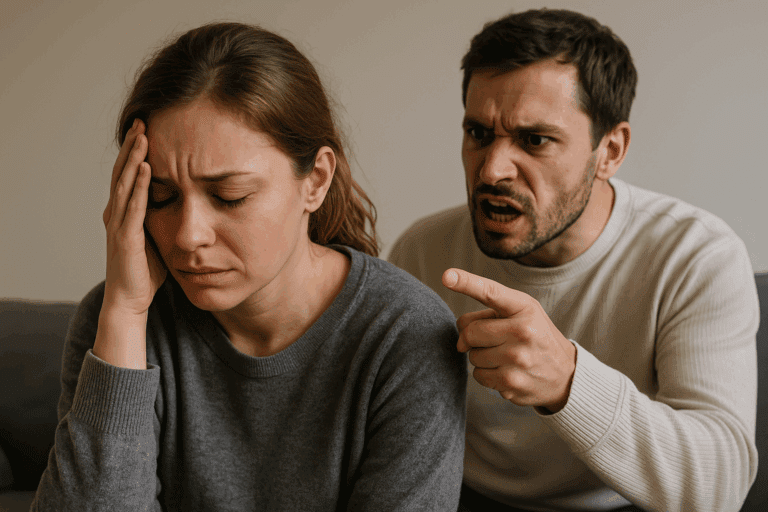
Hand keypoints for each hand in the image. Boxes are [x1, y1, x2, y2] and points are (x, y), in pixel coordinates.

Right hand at [102, 118, 165, 315]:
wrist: (130, 299)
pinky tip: (146, 169)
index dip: (135, 151)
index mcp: (124, 211)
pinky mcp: (125, 237)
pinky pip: (133, 207)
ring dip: (134, 158)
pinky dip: (139, 186)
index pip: (129, 174)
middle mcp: (117, 213)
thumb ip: (164, 216)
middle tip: (141, 120)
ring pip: (125, 183)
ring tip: (143, 135)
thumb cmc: (146, 270)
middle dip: (133, 146)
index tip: (146, 128)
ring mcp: (119, 224)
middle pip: (124, 171)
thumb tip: (184, 199)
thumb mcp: (158, 235)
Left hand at [442, 268, 575, 412]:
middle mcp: (523, 332)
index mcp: (524, 308)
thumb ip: (488, 314)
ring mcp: (517, 359)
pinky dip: (487, 374)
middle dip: (473, 337)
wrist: (566, 375)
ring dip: (481, 356)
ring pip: (472, 356)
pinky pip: (478, 376)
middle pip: (470, 332)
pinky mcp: (511, 383)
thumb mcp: (522, 314)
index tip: (447, 276)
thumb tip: (460, 339)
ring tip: (506, 356)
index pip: (491, 292)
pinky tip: (507, 371)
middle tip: (494, 339)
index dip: (466, 282)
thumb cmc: (535, 337)